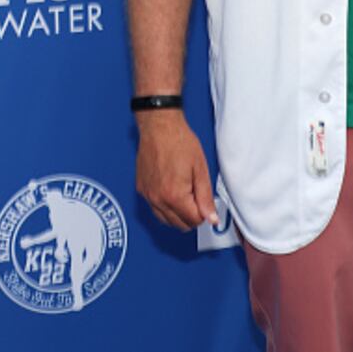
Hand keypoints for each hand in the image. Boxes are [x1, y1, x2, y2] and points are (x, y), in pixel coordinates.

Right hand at [135, 111, 217, 230]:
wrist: (160, 126)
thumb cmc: (180, 142)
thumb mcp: (200, 168)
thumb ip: (206, 197)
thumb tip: (211, 218)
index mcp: (175, 195)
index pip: (193, 221)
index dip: (204, 213)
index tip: (206, 203)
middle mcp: (158, 199)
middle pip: (179, 225)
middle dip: (192, 215)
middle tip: (197, 196)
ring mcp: (148, 196)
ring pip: (166, 220)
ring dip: (178, 214)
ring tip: (186, 193)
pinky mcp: (142, 190)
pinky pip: (155, 209)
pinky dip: (165, 207)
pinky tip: (173, 192)